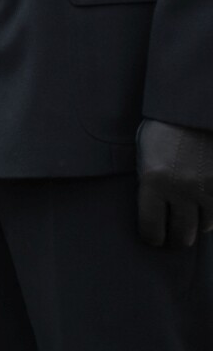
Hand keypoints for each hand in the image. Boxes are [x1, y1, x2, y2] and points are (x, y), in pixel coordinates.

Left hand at [135, 119, 212, 248]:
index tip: (154, 238)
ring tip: (190, 216)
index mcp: (153, 181)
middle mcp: (181, 188)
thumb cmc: (163, 132)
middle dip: (175, 239)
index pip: (152, 228)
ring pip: (205, 227)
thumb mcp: (144, 157)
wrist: (193, 111)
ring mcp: (208, 187)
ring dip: (197, 225)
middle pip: (182, 235)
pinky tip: (205, 206)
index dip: (153, 238)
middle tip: (173, 235)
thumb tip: (153, 217)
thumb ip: (148, 187)